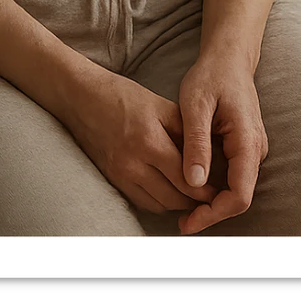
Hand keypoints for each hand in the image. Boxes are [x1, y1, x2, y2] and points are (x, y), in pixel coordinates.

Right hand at [63, 64, 221, 215]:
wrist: (81, 98)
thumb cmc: (122, 96)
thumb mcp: (159, 104)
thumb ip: (184, 130)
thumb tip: (208, 154)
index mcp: (149, 141)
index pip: (185, 178)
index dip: (205, 189)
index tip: (218, 190)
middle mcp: (133, 163)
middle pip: (173, 197)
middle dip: (194, 200)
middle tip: (209, 195)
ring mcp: (120, 174)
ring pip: (158, 204)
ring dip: (177, 203)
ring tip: (191, 194)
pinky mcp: (111, 179)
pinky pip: (141, 202)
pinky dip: (158, 201)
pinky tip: (168, 190)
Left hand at [176, 53, 267, 234]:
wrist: (228, 58)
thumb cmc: (211, 76)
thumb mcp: (195, 105)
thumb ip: (196, 142)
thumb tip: (194, 182)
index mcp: (247, 140)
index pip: (239, 194)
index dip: (215, 213)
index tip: (189, 222)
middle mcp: (255, 149)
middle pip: (239, 197)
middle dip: (212, 213)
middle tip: (182, 221)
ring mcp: (252, 149)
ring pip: (236, 189)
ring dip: (212, 202)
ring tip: (183, 208)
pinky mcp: (244, 148)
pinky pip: (232, 176)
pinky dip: (214, 188)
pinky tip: (191, 186)